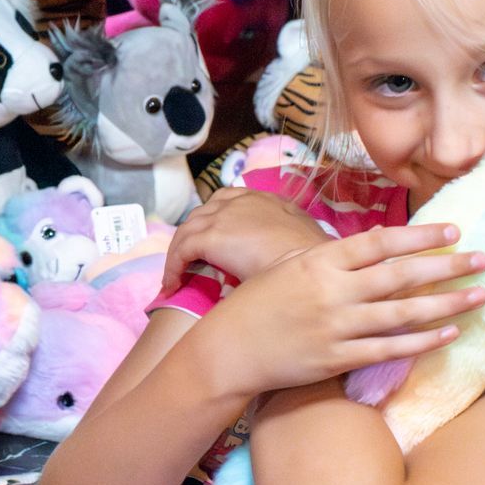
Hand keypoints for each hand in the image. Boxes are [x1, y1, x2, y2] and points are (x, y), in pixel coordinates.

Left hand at [161, 188, 331, 291]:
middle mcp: (240, 200)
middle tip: (188, 262)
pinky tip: (172, 285)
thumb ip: (285, 236)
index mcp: (264, 198)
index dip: (214, 220)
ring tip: (176, 278)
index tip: (210, 241)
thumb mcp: (301, 238)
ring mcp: (224, 216)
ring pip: (187, 231)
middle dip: (192, 237)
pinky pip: (181, 250)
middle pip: (202, 214)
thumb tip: (278, 252)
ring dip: (178, 254)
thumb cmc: (312, 259)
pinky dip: (173, 267)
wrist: (308, 265)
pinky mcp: (211, 236)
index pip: (227, 199)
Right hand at [188, 223, 484, 399]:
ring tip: (479, 296)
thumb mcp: (289, 267)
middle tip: (483, 259)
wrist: (229, 350)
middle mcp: (332, 292)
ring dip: (446, 304)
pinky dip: (422, 342)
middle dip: (447, 266)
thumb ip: (330, 258)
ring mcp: (336, 327)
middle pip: (401, 275)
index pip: (380, 242)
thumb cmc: (257, 303)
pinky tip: (449, 334)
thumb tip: (373, 249)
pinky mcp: (337, 360)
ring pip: (402, 313)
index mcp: (320, 261)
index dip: (420, 236)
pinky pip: (389, 350)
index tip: (453, 231)